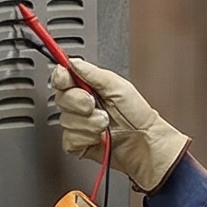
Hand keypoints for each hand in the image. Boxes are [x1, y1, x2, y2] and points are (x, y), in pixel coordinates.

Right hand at [48, 61, 188, 193]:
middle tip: (96, 105)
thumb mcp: (118, 86)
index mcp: (88, 86)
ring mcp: (78, 124)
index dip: (61, 77)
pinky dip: (86, 138)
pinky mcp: (77, 143)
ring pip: (66, 120)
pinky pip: (70, 139)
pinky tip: (99, 137)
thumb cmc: (138, 115)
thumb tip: (72, 62)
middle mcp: (80, 104)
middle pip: (61, 98)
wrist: (145, 143)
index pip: (62, 77)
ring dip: (89, 123)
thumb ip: (92, 72)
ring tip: (105, 124)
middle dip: (80, 102)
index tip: (68, 79)